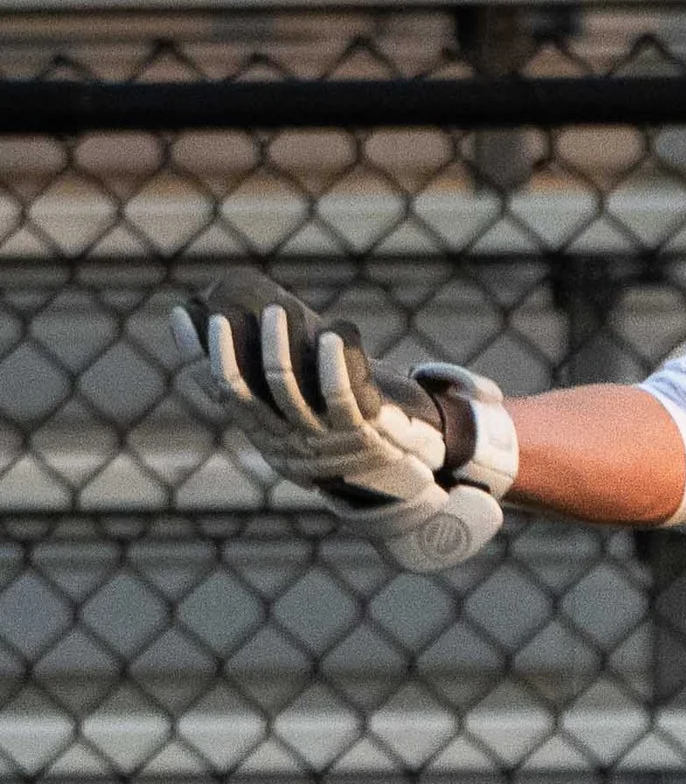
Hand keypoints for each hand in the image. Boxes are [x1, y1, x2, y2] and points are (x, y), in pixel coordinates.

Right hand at [169, 273, 516, 569]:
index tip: (182, 313)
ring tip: (275, 313)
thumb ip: (274, 380)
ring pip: (287, 392)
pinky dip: (333, 364)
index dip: (199, 354)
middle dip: (228, 354)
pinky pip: (341, 396)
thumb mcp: (305, 409)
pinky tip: (332, 334)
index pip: (222, 392)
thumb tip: (241, 333)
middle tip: (222, 314)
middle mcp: (285, 442)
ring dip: (277, 350)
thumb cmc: (349, 430)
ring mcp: (322, 439)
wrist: (406, 470)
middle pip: (242, 396)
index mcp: (266, 434)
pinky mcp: (362, 433)